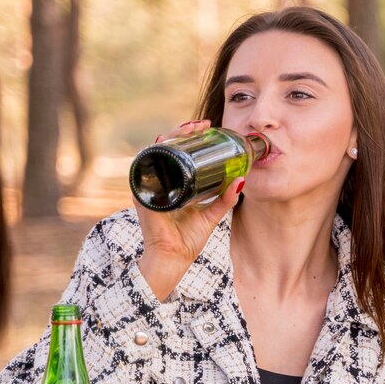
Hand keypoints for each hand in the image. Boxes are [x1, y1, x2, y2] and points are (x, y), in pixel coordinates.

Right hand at [137, 119, 243, 300]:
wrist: (173, 258)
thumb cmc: (186, 241)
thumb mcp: (210, 216)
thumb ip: (224, 201)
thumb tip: (241, 182)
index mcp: (173, 186)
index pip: (178, 155)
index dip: (190, 139)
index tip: (207, 128)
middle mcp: (158, 182)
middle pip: (168, 148)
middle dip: (182, 132)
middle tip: (201, 125)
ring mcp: (149, 186)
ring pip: (156, 152)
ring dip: (171, 136)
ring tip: (189, 129)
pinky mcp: (143, 193)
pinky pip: (144, 166)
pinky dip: (153, 152)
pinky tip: (163, 141)